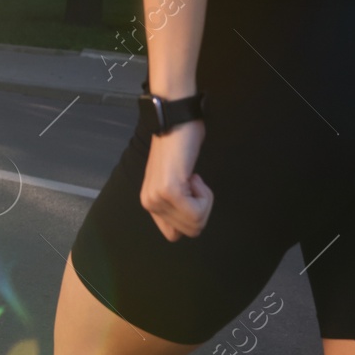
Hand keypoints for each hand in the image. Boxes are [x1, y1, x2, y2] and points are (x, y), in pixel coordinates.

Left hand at [139, 121, 212, 240]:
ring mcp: (157, 199)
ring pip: (196, 223)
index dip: (192, 216)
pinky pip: (198, 212)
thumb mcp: (175, 179)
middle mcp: (149, 203)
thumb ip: (177, 201)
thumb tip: (191, 218)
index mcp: (149, 202)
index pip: (174, 235)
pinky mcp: (169, 191)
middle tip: (193, 182)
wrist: (175, 119)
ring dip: (204, 200)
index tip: (190, 191)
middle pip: (190, 231)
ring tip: (192, 177)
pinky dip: (205, 195)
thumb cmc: (181, 144)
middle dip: (202, 209)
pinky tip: (193, 175)